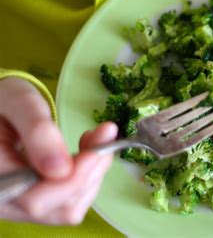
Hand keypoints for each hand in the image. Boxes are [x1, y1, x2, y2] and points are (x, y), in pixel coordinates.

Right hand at [0, 77, 116, 224]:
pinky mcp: (40, 203)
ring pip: (70, 208)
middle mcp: (5, 201)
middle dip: (90, 172)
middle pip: (58, 208)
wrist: (1, 110)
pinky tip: (88, 152)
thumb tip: (60, 169)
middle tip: (103, 135)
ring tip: (95, 139)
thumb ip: (37, 132)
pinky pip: (72, 202)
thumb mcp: (19, 102)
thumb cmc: (5, 103)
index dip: (73, 180)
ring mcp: (22, 206)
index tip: (96, 148)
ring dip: (93, 173)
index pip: (34, 200)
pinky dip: (89, 176)